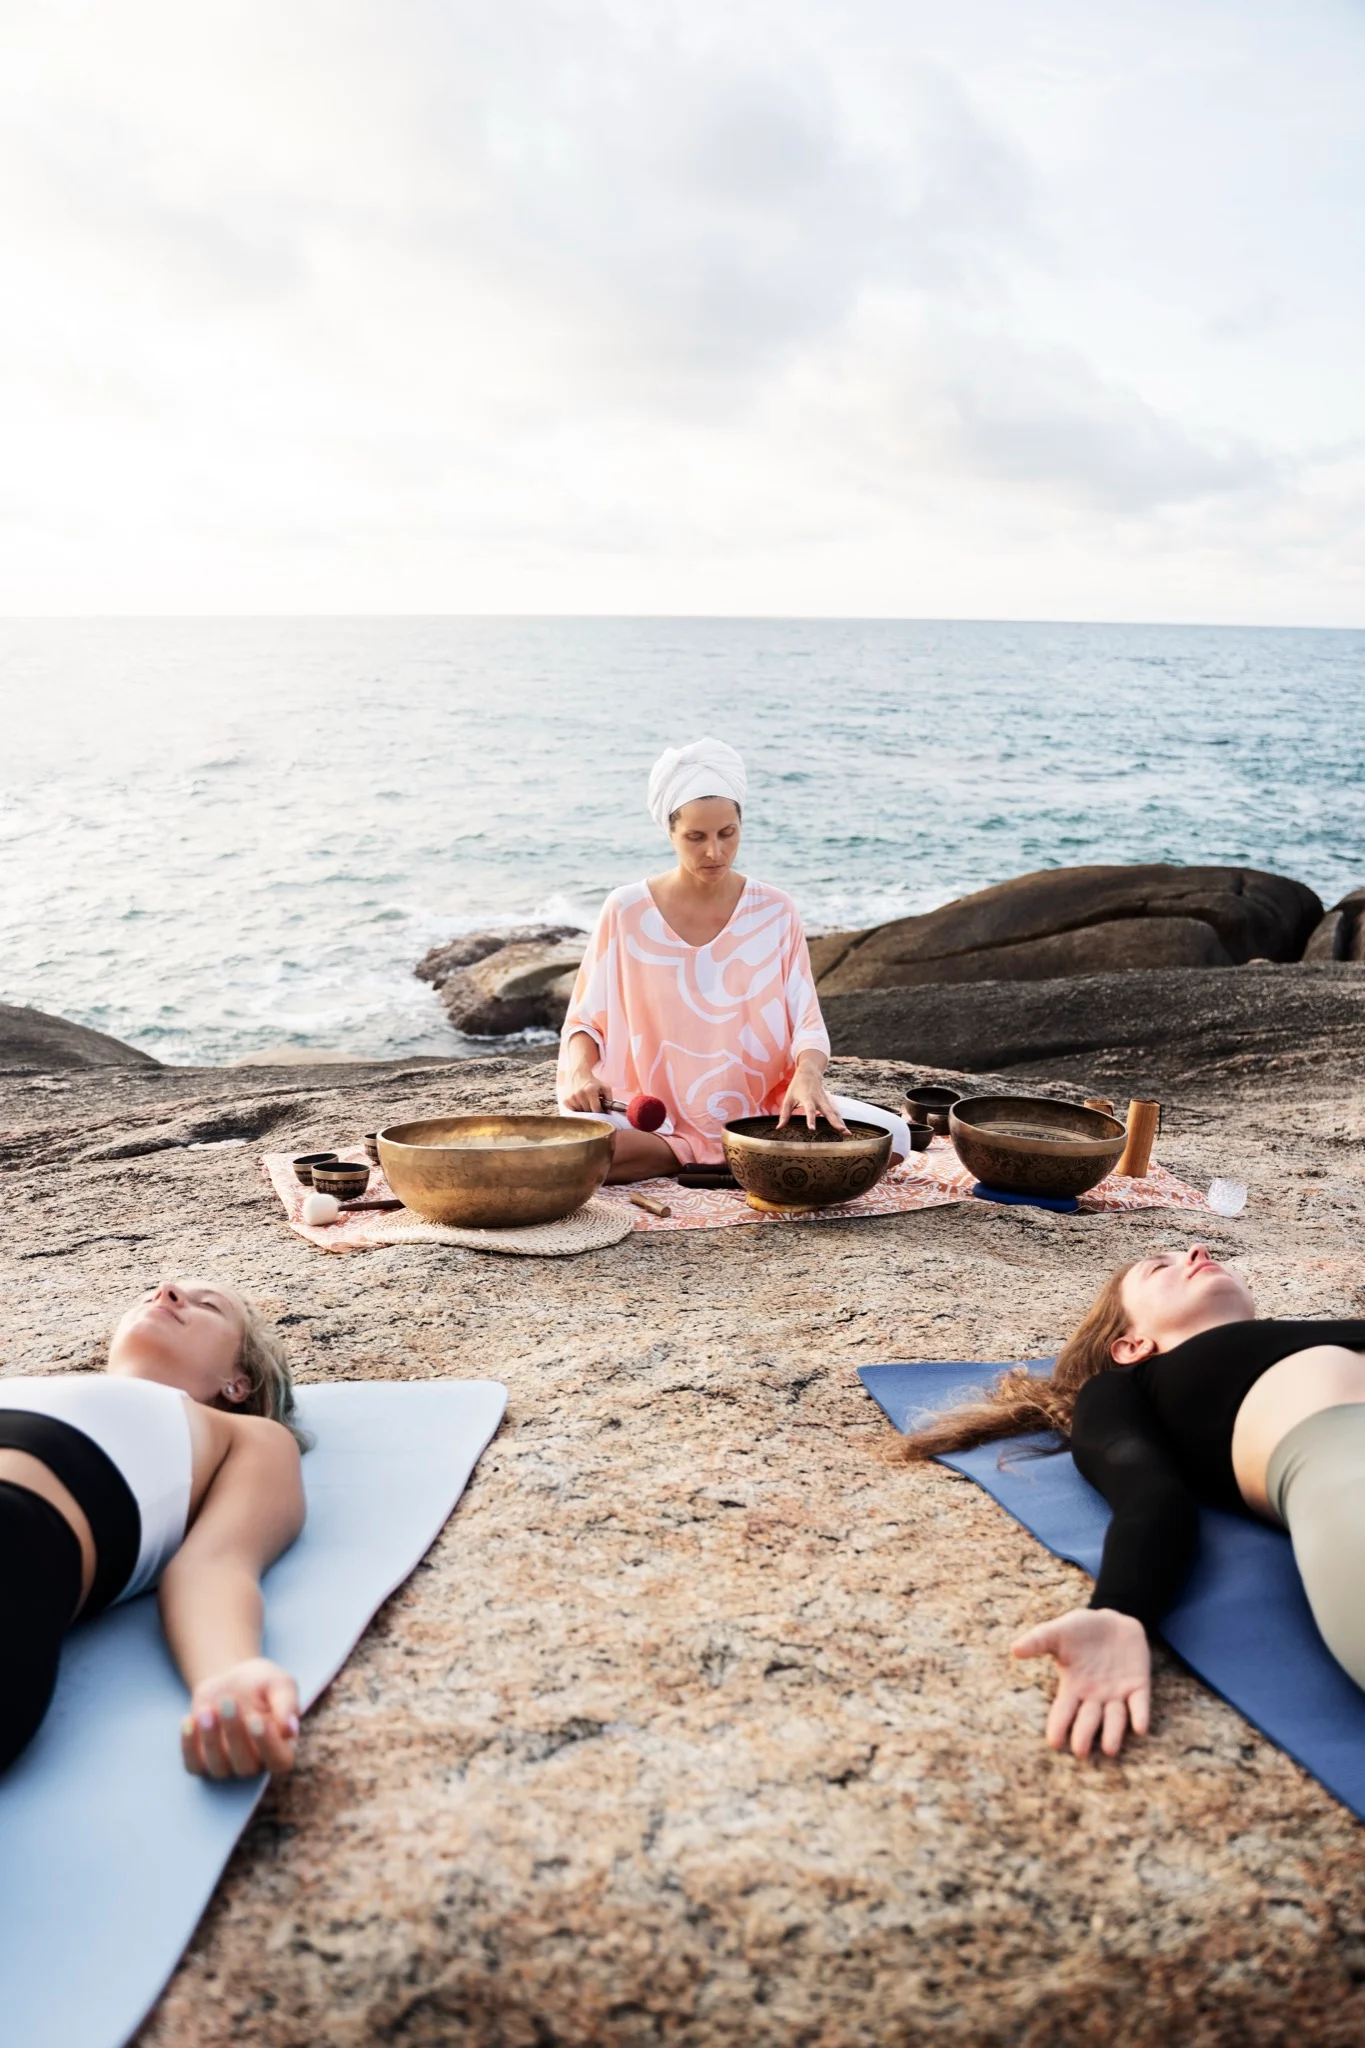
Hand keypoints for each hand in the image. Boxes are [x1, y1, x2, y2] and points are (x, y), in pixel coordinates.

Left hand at [182, 1658, 299, 1778]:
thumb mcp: (279, 1683)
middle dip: (235, 1734)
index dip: (268, 1745)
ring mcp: (227, 1766)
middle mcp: (255, 1763)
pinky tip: (189, 1719)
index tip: (257, 1719)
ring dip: (211, 1740)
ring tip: (206, 1710)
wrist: (231, 1680)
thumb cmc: (261, 1683)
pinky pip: (193, 1765)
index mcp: (281, 1747)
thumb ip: (287, 1703)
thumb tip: (289, 1729)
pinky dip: (188, 1746)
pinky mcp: (202, 1762)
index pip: (279, 1761)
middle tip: (228, 1702)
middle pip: (246, 1765)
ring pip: (219, 1767)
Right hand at [561, 1060, 608, 1112]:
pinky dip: (577, 1108)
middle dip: (592, 1110)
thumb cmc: (593, 1082)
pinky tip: (579, 1101)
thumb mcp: (604, 1086)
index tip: (602, 1111)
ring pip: (581, 1112)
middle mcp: (579, 1094)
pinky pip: (573, 1111)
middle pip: (588, 1112)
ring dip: (584, 1109)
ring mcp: (571, 1098)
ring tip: (586, 1102)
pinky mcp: (566, 1100)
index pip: (596, 1109)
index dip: (600, 1112)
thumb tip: (609, 1113)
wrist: (578, 1073)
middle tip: (594, 1105)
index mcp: (590, 1091)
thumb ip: (609, 1099)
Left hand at [777, 1061, 847, 1133]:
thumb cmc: (797, 1086)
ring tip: (847, 1133)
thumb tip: (778, 1128)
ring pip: (835, 1112)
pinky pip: (836, 1112)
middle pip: (828, 1112)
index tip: (812, 1129)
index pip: (809, 1110)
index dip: (810, 1119)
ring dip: (841, 1122)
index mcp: (808, 1098)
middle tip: (842, 1131)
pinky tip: (846, 1129)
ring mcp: (826, 1100)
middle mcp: (819, 1100)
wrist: (809, 1072)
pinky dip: (841, 1120)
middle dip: (835, 1122)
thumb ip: (784, 1115)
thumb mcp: (788, 1099)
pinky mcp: (829, 1102)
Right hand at [1011, 1607, 1150, 1757]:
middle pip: (1088, 1721)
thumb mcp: (1056, 1632)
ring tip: (1109, 1749)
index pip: (1063, 1712)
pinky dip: (1139, 1715)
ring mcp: (1117, 1693)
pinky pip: (1139, 1704)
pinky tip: (1139, 1727)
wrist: (1112, 1619)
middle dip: (1084, 1736)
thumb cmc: (1080, 1629)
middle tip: (1080, 1751)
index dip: (1059, 1727)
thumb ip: (1037, 1641)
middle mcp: (1095, 1697)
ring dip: (1113, 1733)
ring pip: (1115, 1719)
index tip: (1054, 1743)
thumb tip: (1014, 1649)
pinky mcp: (1138, 1685)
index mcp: (1073, 1687)